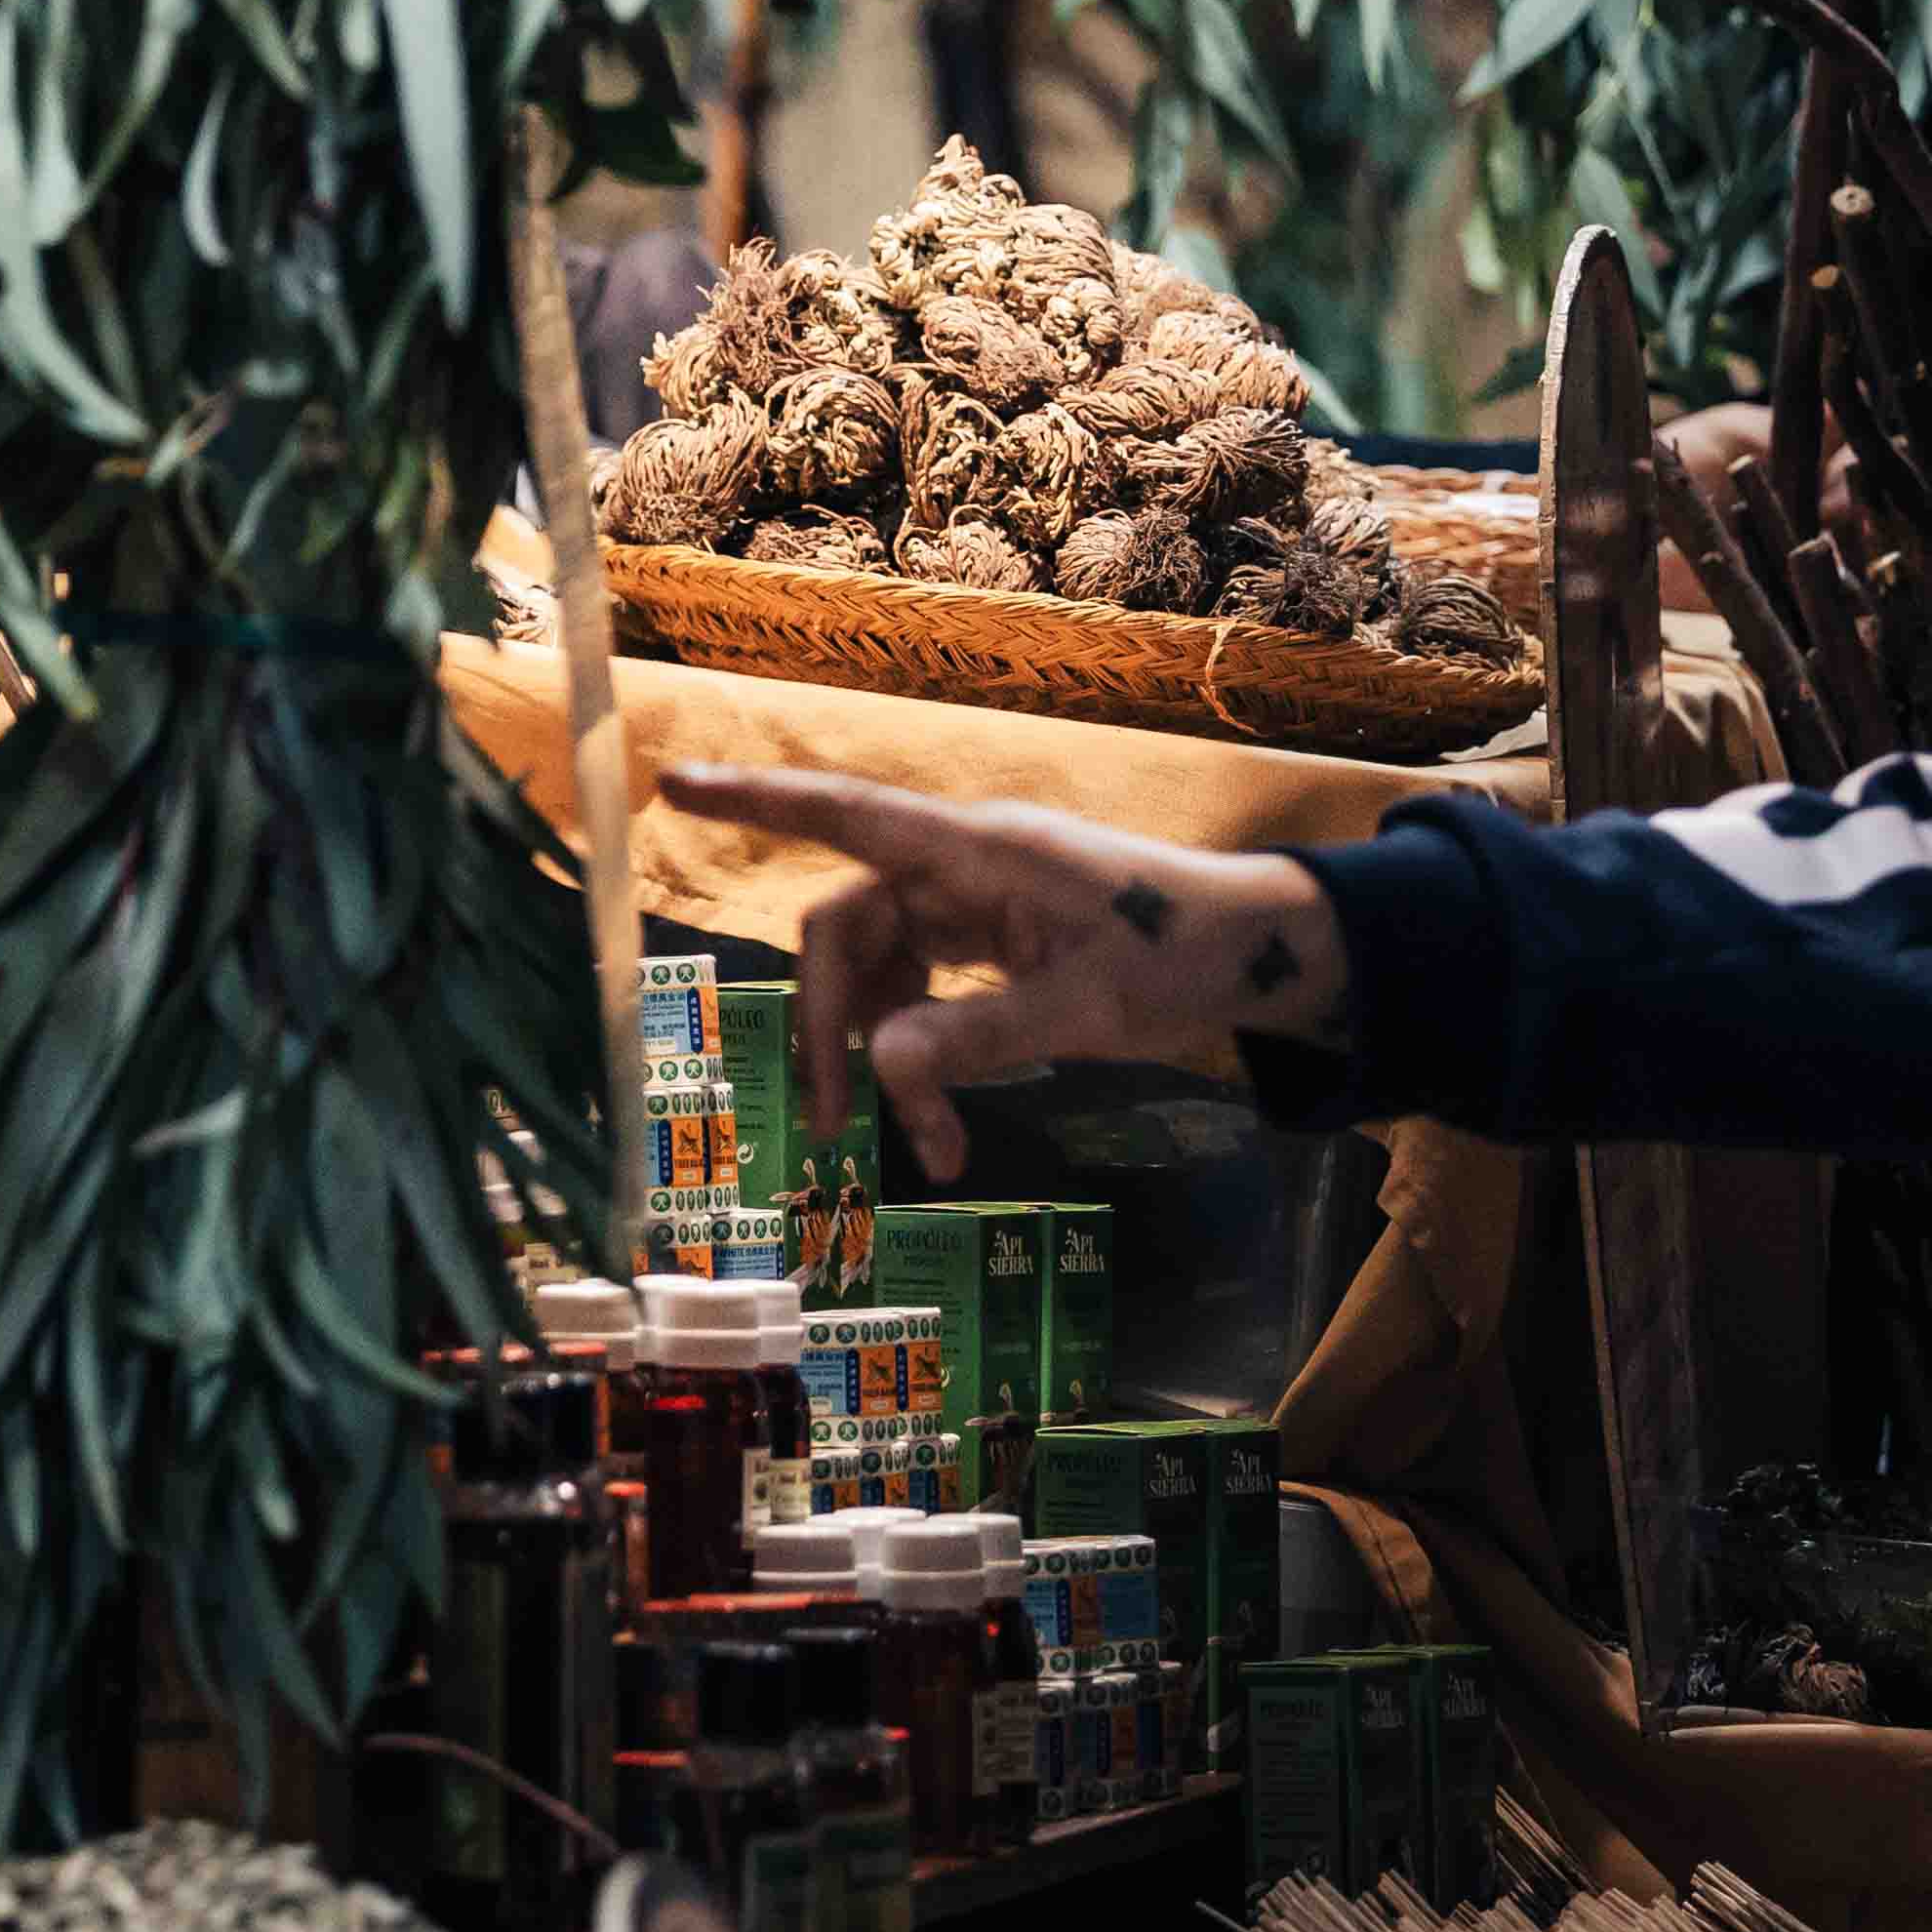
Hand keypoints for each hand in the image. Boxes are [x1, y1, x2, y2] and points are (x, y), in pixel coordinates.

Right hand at [655, 765, 1348, 1179]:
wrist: (1258, 955)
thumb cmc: (1184, 957)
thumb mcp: (1085, 1008)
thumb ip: (977, 1035)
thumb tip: (874, 1065)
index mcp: (979, 851)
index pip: (846, 813)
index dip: (757, 801)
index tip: (673, 784)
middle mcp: (960, 863)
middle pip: (848, 926)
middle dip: (833, 1026)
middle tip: (835, 1128)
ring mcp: (972, 898)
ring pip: (878, 968)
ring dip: (880, 1055)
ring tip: (925, 1148)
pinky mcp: (987, 933)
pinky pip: (918, 984)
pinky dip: (919, 1050)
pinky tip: (944, 1115)